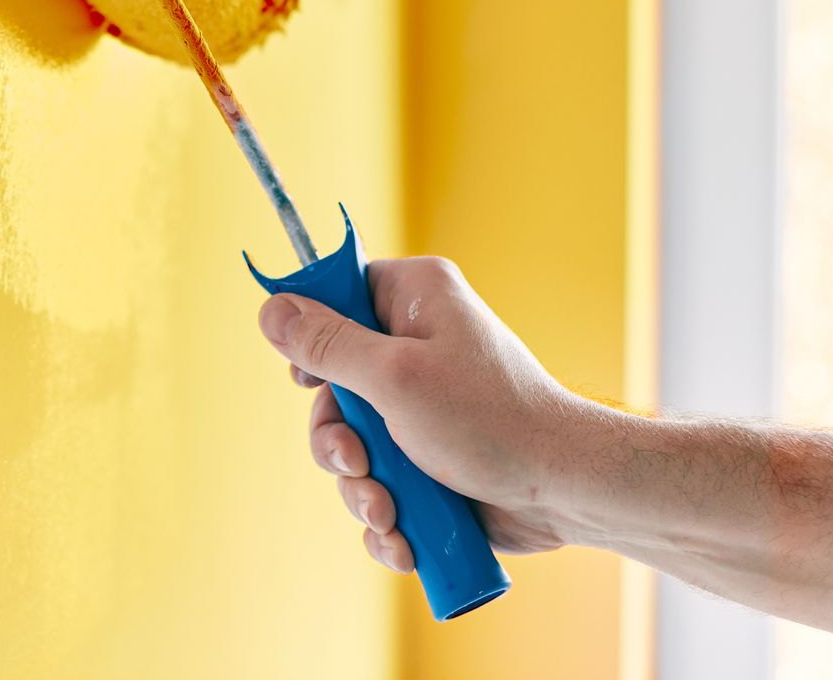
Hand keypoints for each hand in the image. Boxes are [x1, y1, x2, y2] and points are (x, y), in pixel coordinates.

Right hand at [256, 256, 602, 572]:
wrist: (563, 491)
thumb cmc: (490, 419)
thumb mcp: (395, 377)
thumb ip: (327, 345)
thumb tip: (270, 307)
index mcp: (413, 299)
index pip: (337, 294)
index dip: (312, 337)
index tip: (308, 380)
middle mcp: (414, 345)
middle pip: (332, 386)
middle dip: (337, 443)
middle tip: (357, 463)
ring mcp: (420, 406)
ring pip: (351, 445)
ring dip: (361, 488)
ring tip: (389, 512)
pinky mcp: (427, 458)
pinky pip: (379, 482)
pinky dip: (384, 515)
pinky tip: (402, 537)